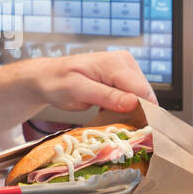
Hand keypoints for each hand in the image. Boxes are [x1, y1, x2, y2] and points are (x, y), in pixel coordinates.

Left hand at [0, 50, 156, 133]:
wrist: (48, 77)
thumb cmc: (58, 82)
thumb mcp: (78, 91)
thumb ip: (106, 96)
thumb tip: (134, 103)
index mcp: (116, 63)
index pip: (142, 91)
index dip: (143, 112)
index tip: (135, 131)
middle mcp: (125, 63)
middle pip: (145, 95)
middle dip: (136, 112)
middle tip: (117, 126)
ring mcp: (125, 69)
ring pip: (141, 98)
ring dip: (130, 111)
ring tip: (109, 117)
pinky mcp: (123, 78)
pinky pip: (133, 97)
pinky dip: (124, 108)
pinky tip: (109, 112)